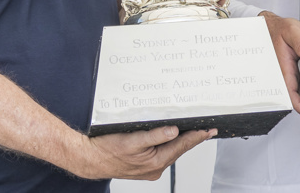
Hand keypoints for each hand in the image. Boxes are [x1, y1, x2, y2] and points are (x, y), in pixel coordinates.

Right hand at [75, 126, 213, 180]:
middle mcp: (155, 168)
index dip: (197, 136)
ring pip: (171, 152)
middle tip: (207, 130)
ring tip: (194, 133)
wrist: (89, 158)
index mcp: (155, 162)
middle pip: (179, 149)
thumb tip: (174, 130)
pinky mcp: (143, 166)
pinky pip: (162, 153)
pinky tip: (172, 138)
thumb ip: (155, 135)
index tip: (210, 131)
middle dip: (193, 139)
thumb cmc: (107, 150)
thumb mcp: (133, 140)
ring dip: (182, 142)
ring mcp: (149, 168)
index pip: (182, 146)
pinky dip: (170, 144)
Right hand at [260, 11, 299, 113]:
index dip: (298, 104)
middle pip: (294, 94)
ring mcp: (288, 71)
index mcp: (284, 67)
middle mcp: (285, 71)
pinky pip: (298, 80)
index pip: (290, 92)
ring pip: (297, 88)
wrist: (270, 25)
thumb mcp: (292, 31)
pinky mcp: (291, 67)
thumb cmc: (279, 28)